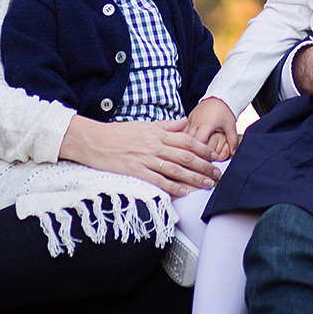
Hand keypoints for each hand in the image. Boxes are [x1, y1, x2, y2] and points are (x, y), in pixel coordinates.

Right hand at [58, 114, 220, 196]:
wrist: (95, 140)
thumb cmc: (119, 133)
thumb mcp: (144, 124)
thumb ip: (166, 125)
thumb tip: (184, 121)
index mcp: (157, 133)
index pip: (186, 140)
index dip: (203, 148)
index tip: (215, 156)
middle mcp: (154, 145)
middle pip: (185, 156)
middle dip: (204, 165)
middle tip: (217, 174)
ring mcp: (145, 159)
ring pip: (175, 169)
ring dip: (194, 178)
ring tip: (207, 184)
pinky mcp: (136, 171)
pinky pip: (158, 180)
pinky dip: (172, 187)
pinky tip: (184, 192)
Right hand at [185, 95, 238, 160]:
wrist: (219, 96)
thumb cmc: (225, 111)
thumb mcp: (230, 125)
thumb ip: (232, 140)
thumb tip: (233, 154)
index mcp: (206, 124)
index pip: (198, 143)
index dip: (199, 153)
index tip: (202, 161)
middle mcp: (196, 122)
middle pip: (188, 141)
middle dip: (190, 151)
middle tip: (193, 162)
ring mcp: (190, 120)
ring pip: (182, 136)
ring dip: (184, 146)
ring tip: (186, 156)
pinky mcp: (188, 119)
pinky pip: (181, 131)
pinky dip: (182, 139)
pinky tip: (183, 147)